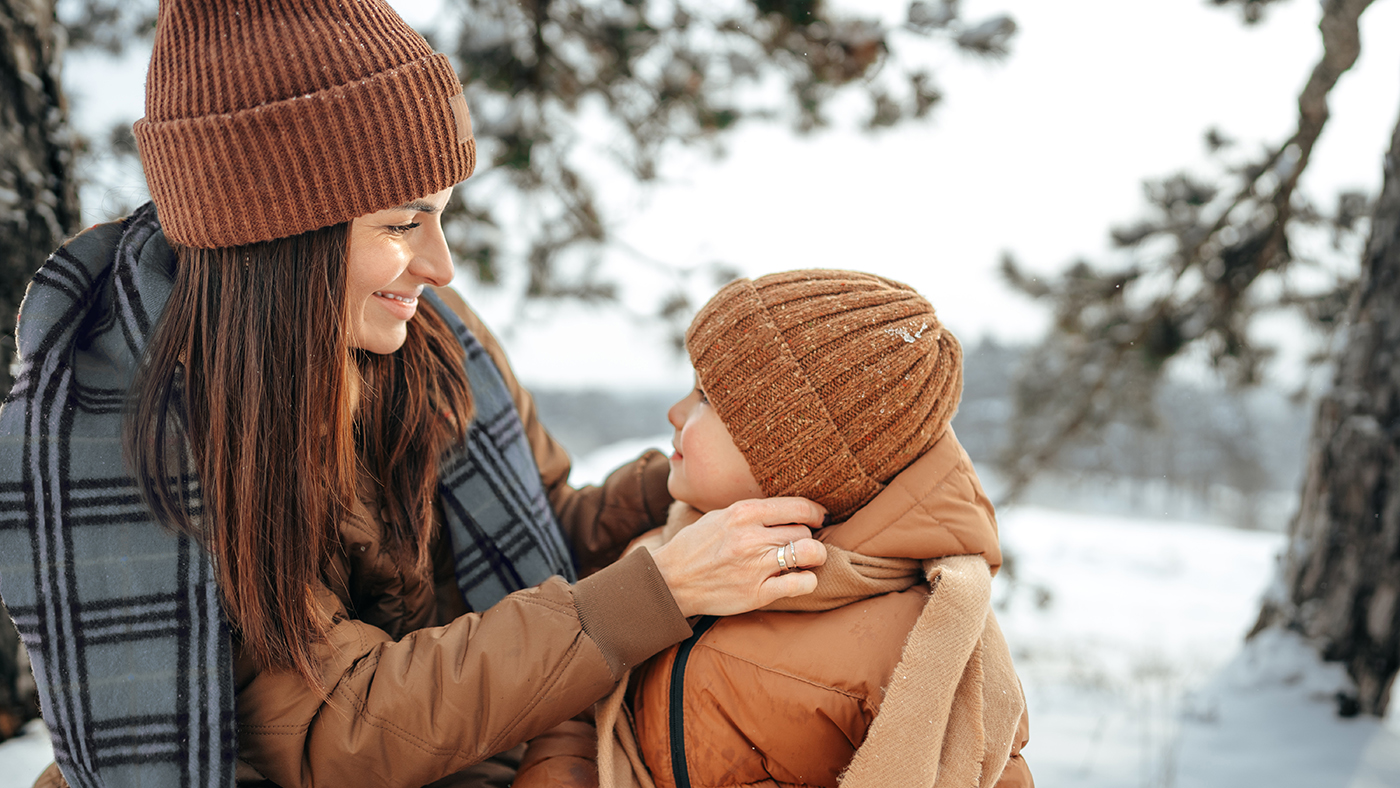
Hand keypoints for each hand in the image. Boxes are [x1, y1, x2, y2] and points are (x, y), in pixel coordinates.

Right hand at [649, 497, 827, 617]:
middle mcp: (752, 537)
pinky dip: (807, 581)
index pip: (798, 508)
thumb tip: (786, 511)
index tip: (820, 518)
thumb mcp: (719, 516)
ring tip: (806, 560)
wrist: (670, 581)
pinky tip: (798, 580)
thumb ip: (752, 512)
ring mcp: (756, 566)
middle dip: (808, 537)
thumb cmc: (695, 547)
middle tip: (799, 543)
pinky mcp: (757, 593)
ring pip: (810, 553)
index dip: (816, 513)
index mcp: (743, 513)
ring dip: (814, 556)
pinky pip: (800, 584)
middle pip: (805, 531)